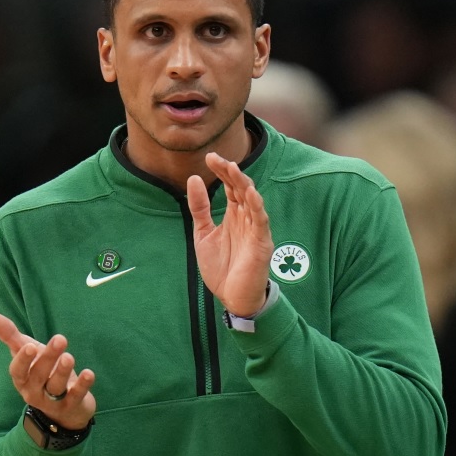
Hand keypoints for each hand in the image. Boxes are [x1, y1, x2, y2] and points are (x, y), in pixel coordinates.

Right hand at [0, 312, 96, 435]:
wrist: (63, 407)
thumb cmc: (41, 373)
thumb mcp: (26, 353)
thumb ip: (9, 335)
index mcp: (22, 378)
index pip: (18, 371)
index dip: (23, 360)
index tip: (30, 346)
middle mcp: (34, 391)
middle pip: (39, 375)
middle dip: (48, 358)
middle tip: (60, 339)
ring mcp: (52, 401)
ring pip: (56, 386)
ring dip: (63, 371)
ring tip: (69, 357)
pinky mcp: (71, 405)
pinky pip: (76, 396)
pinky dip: (82, 385)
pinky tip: (89, 373)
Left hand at [187, 152, 273, 316]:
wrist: (231, 297)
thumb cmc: (221, 268)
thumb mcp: (203, 234)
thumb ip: (200, 208)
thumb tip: (194, 178)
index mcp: (233, 215)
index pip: (230, 186)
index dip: (221, 171)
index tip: (209, 157)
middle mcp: (246, 218)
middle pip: (241, 189)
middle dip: (230, 173)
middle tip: (217, 159)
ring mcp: (255, 229)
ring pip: (252, 201)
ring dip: (243, 184)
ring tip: (233, 169)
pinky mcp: (261, 243)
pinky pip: (261, 221)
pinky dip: (256, 206)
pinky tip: (250, 194)